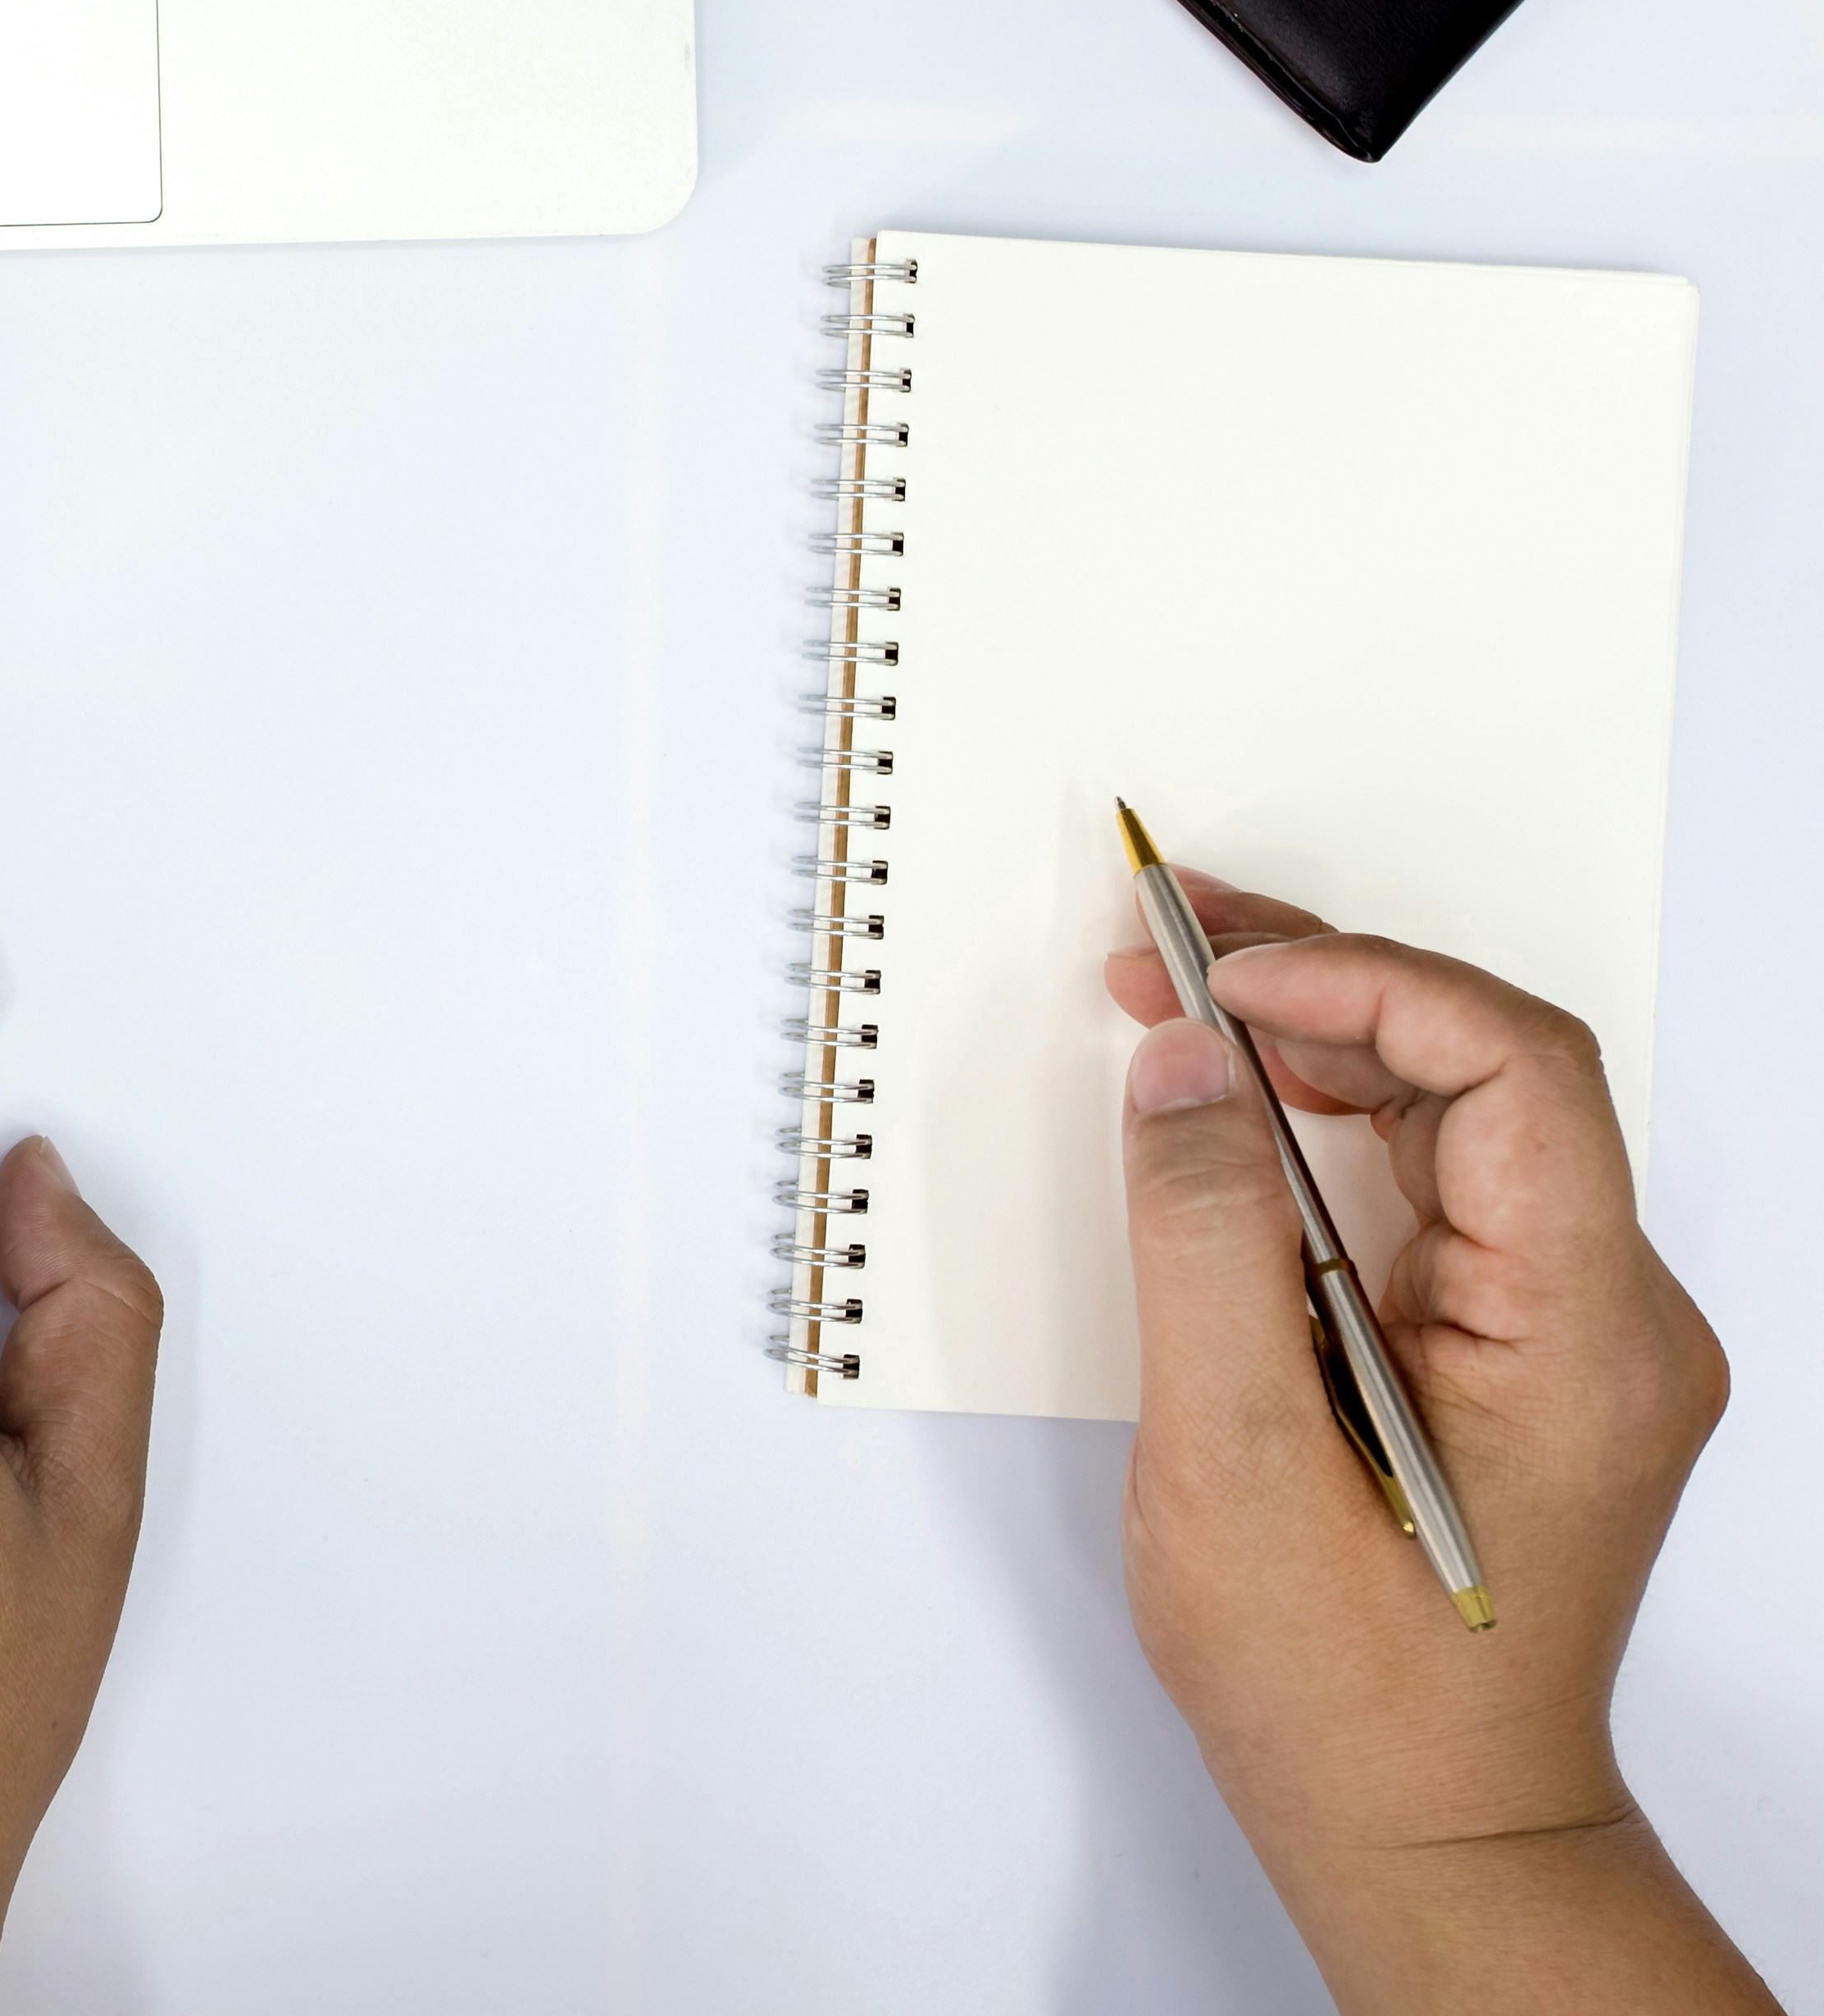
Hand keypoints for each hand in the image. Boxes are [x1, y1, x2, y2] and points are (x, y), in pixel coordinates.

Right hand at [1106, 878, 1768, 2012]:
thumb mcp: (1232, 1455)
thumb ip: (1204, 1237)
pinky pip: (1446, 1188)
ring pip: (1470, 1119)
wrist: (1428, 1833)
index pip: (1515, 1071)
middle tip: (1164, 947)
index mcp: (1585, 1338)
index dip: (1362, 986)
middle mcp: (1618, 1320)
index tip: (1212, 979)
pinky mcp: (1526, 1352)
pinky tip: (1239, 1111)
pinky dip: (1338, 1126)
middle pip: (1497, 1073)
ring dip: (1324, 1044)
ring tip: (1177, 1003)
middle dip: (1326, 987)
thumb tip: (1181, 1058)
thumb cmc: (1342, 1687)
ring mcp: (1579, 1336)